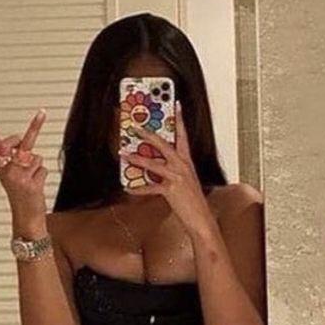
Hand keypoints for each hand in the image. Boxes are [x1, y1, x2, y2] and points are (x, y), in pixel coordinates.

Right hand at [0, 109, 47, 224]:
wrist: (25, 219)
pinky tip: (35, 188)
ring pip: (36, 159)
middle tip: (41, 117)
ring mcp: (19, 178)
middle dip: (34, 132)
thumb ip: (3, 155)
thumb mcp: (7, 175)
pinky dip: (41, 177)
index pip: (5, 145)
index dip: (22, 133)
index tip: (40, 115)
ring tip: (30, 181)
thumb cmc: (18, 195)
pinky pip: (42, 170)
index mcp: (1, 168)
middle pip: (24, 145)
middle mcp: (8, 172)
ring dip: (37, 168)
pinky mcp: (31, 185)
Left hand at [119, 101, 212, 235]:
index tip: (177, 105)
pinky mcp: (170, 190)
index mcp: (187, 162)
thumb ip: (173, 171)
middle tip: (135, 127)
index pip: (184, 136)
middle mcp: (183, 166)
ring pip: (153, 164)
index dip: (180, 120)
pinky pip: (150, 187)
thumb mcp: (185, 181)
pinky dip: (138, 189)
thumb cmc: (192, 201)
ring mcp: (177, 177)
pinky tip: (127, 189)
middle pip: (164, 145)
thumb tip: (155, 165)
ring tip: (123, 154)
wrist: (201, 219)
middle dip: (148, 135)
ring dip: (137, 159)